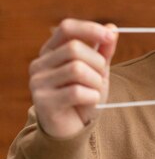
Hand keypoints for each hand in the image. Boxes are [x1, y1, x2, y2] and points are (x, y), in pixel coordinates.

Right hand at [29, 19, 118, 138]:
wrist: (72, 129)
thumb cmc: (84, 96)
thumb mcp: (97, 70)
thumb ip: (103, 50)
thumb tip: (112, 29)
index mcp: (50, 51)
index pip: (67, 28)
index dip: (90, 29)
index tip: (110, 37)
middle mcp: (39, 64)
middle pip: (74, 49)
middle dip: (97, 63)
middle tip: (101, 77)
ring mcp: (38, 83)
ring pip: (76, 69)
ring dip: (96, 81)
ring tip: (95, 91)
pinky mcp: (43, 102)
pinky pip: (76, 92)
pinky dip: (92, 96)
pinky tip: (89, 102)